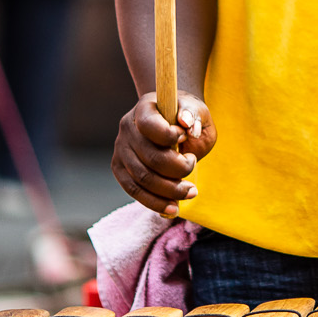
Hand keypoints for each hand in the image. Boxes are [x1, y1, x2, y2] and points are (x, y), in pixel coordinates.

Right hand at [112, 92, 215, 217]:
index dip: (169, 136)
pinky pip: (134, 190)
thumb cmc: (187, 117)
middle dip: (178, 170)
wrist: (175, 124)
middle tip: (194, 166)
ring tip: (191, 192)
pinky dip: (155, 202)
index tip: (185, 137)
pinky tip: (173, 209)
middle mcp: (127, 127)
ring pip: (142, 179)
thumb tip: (187, 124)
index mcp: (145, 108)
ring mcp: (121, 149)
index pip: (149, 125)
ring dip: (170, 191)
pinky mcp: (120, 169)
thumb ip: (194, 114)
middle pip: (149, 157)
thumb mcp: (197, 109)